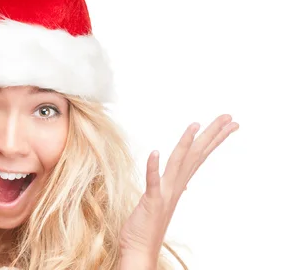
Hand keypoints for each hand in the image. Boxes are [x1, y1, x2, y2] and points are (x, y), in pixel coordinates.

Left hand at [119, 114, 239, 261]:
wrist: (140, 251)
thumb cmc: (147, 227)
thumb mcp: (162, 201)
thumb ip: (173, 189)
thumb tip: (185, 182)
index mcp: (178, 184)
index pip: (199, 156)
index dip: (213, 139)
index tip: (227, 124)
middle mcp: (175, 187)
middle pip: (196, 155)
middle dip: (212, 135)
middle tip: (228, 117)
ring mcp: (165, 194)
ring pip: (178, 164)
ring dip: (186, 144)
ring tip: (195, 125)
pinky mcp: (151, 202)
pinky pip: (153, 182)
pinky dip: (153, 168)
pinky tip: (155, 152)